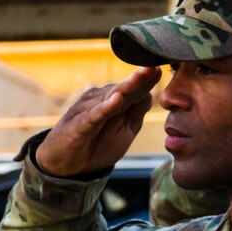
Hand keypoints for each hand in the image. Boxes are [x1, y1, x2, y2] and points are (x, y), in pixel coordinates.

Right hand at [33, 68, 161, 177]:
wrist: (66, 166)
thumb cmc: (96, 145)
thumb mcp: (124, 130)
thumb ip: (135, 112)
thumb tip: (151, 93)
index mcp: (114, 101)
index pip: (135, 88)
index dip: (149, 79)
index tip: (166, 66)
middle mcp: (101, 100)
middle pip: (125, 88)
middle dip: (141, 77)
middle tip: (156, 64)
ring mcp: (89, 111)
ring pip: (111, 96)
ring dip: (127, 86)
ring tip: (142, 75)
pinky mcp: (79, 124)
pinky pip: (94, 115)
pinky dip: (105, 108)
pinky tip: (117, 100)